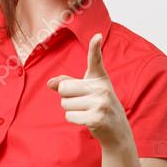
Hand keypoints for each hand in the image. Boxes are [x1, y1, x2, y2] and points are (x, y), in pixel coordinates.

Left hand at [46, 33, 130, 148]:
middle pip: (64, 88)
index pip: (96, 60)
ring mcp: (101, 103)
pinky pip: (70, 115)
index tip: (96, 36)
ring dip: (71, 110)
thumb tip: (50, 83)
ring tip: (86, 112)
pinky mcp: (97, 118)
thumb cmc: (98, 106)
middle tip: (83, 103)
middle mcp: (102, 88)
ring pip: (65, 103)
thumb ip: (67, 84)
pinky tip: (87, 120)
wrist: (117, 131)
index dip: (95, 47)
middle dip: (67, 98)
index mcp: (100, 78)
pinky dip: (74, 119)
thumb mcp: (85, 92)